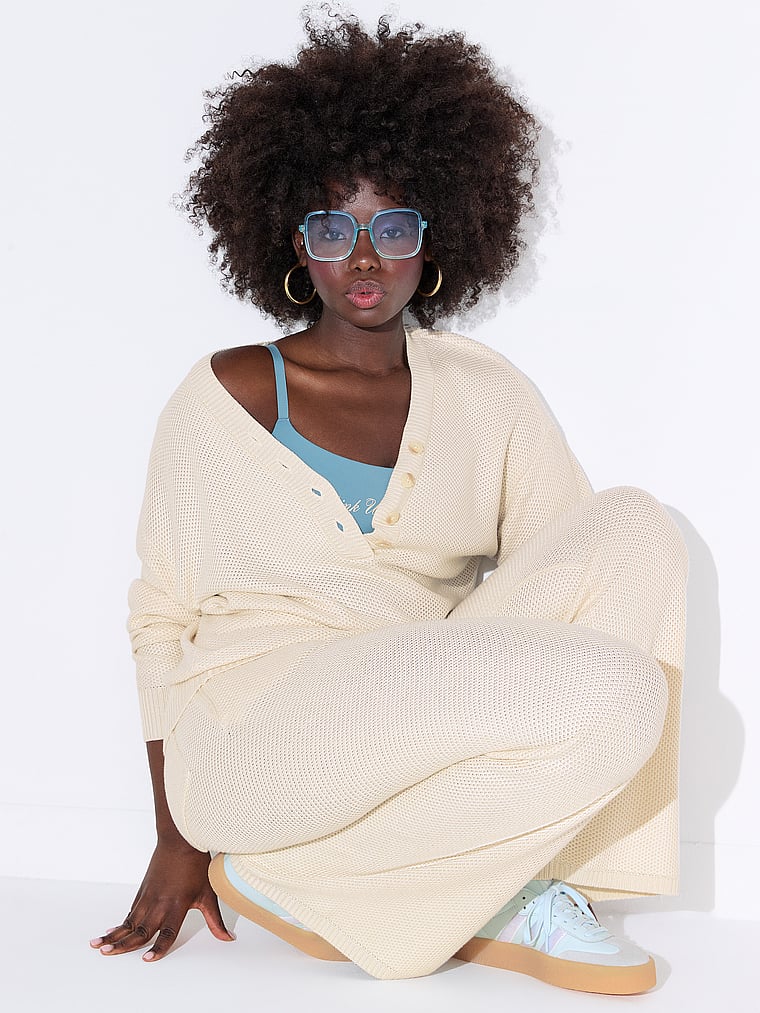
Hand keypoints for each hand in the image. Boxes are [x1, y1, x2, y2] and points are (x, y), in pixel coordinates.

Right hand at [90, 836, 234, 961]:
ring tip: (97, 945)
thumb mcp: (209, 893)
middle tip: (107, 954)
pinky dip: (121, 923)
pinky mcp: (143, 890)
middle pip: (141, 929)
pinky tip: (111, 931)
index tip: (147, 960)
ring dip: (114, 934)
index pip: (167, 932)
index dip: (158, 947)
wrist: (180, 840)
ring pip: (130, 921)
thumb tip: (228, 938)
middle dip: (123, 945)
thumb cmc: (196, 865)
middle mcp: (160, 903)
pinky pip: (131, 911)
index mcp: (177, 905)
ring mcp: (149, 896)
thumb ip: (215, 920)